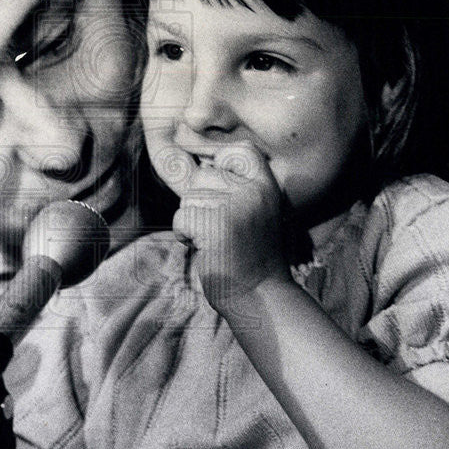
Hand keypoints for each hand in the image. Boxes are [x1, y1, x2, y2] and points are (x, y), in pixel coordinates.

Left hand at [169, 143, 292, 304]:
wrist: (261, 297)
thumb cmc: (250, 254)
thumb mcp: (252, 211)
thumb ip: (233, 186)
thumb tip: (196, 159)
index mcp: (268, 186)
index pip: (238, 151)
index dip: (220, 164)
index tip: (222, 192)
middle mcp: (255, 192)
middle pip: (202, 175)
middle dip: (200, 202)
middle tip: (221, 229)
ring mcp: (238, 207)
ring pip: (188, 197)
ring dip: (192, 220)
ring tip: (216, 240)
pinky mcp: (218, 227)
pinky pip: (181, 217)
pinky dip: (184, 235)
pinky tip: (205, 248)